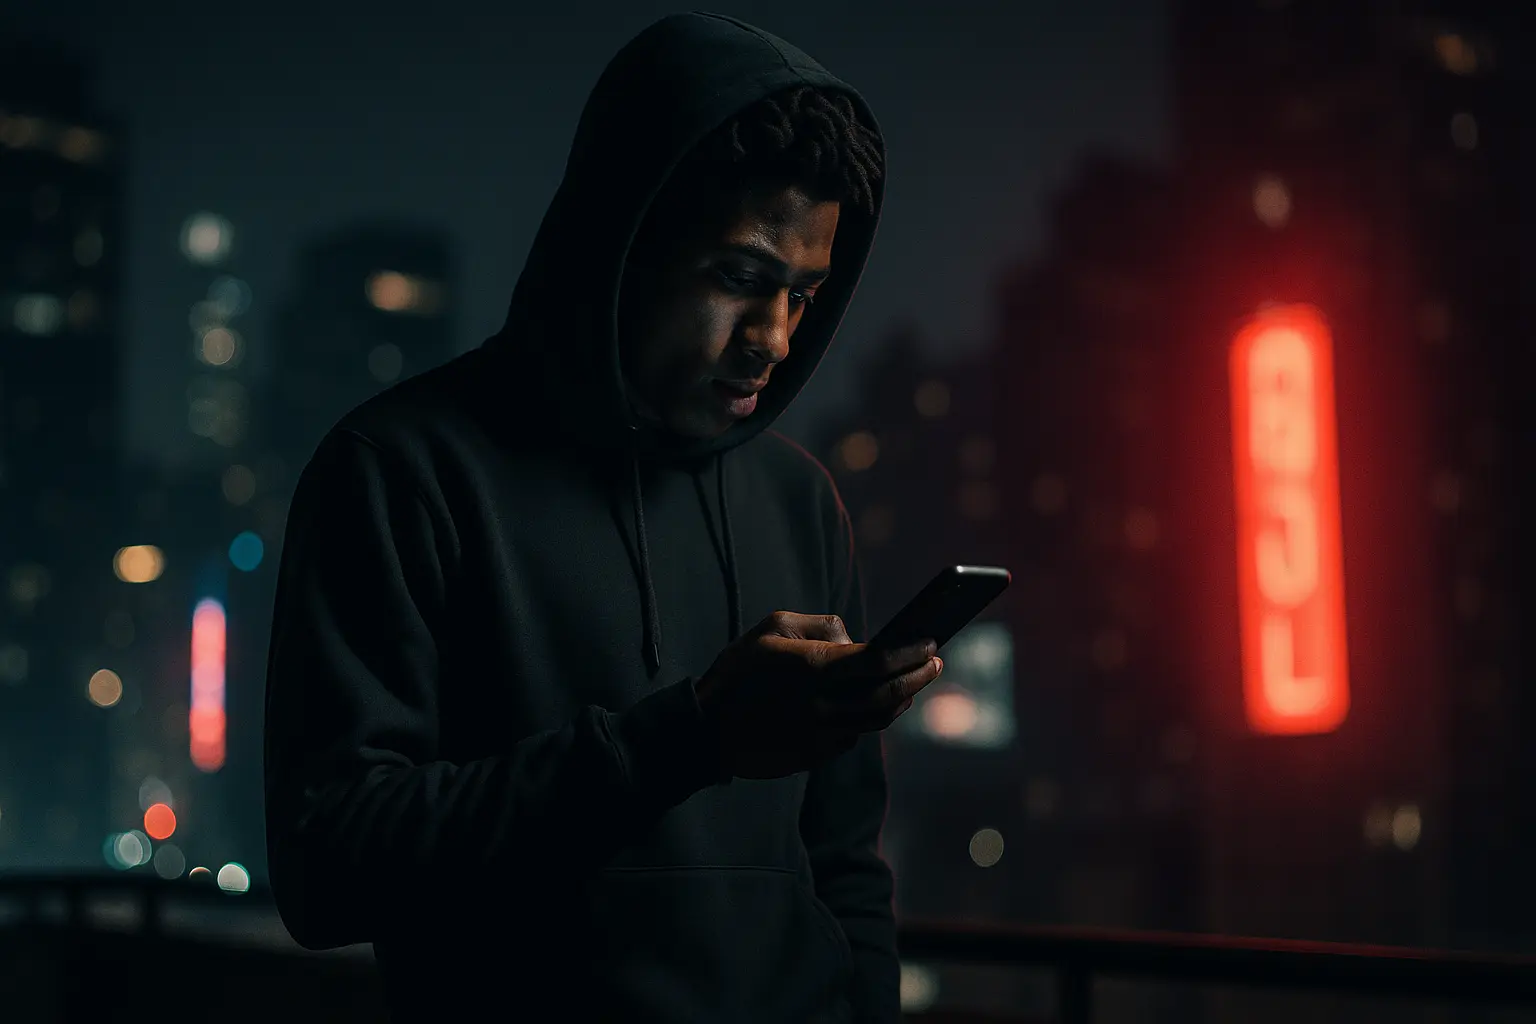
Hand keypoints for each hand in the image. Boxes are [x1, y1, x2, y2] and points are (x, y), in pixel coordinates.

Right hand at [694, 610, 942, 779]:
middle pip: (888, 694)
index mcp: (813, 668)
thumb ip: (820, 625)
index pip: (878, 660)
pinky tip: (878, 702)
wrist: (708, 731)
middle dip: (918, 677)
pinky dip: (872, 717)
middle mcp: (823, 705)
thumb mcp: (772, 628)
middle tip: (935, 662)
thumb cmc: (739, 671)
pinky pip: (856, 734)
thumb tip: (854, 638)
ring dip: (902, 700)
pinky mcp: (818, 754)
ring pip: (878, 719)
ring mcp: (822, 734)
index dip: (909, 651)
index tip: (930, 642)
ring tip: (912, 681)